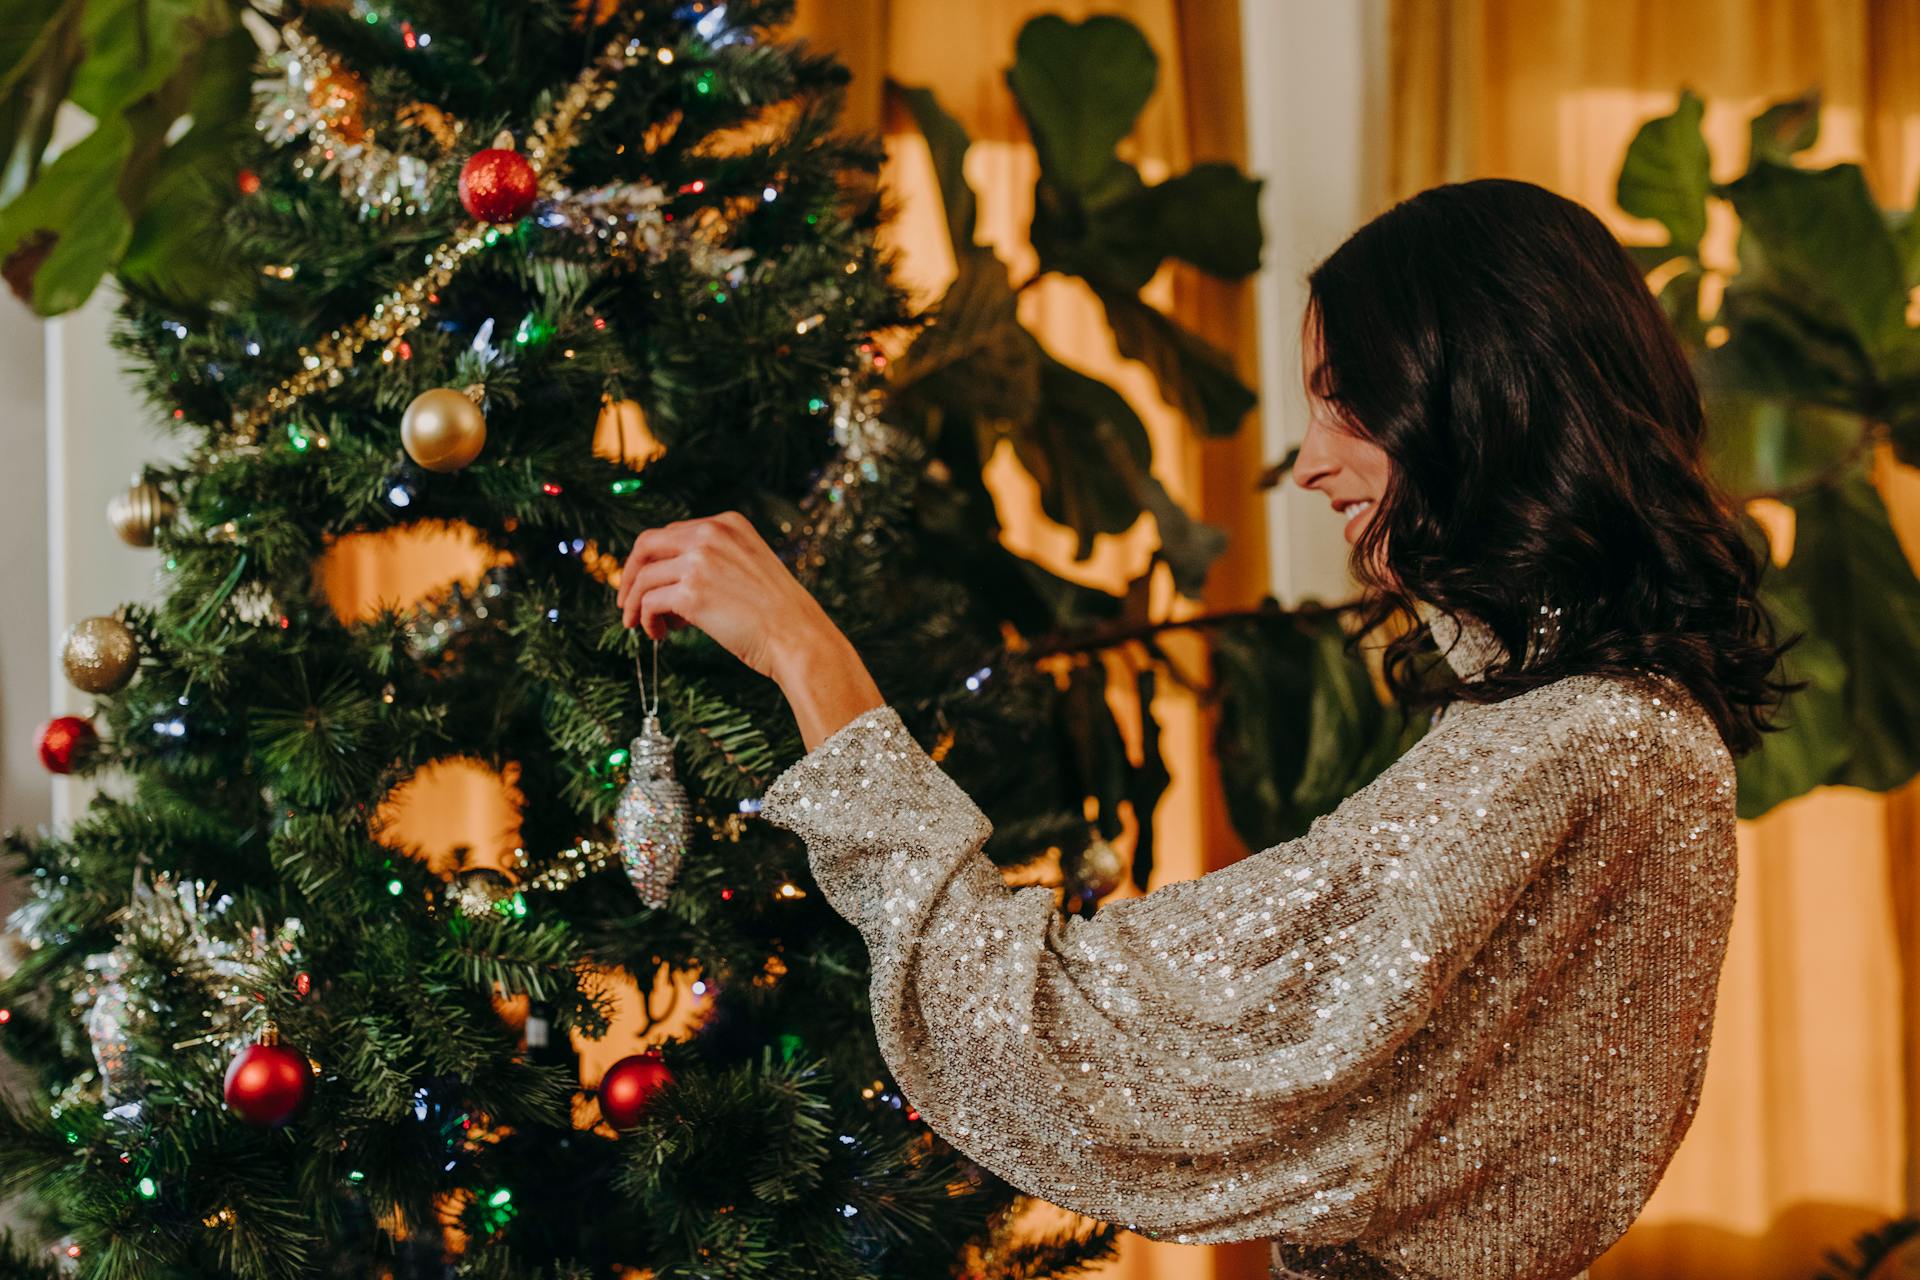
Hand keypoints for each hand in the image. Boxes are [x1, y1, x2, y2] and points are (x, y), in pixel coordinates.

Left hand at [615, 511, 833, 681]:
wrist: (798, 637)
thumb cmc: (778, 613)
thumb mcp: (749, 566)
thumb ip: (714, 561)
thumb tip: (667, 580)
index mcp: (728, 522)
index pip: (672, 532)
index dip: (654, 560)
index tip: (649, 583)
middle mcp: (711, 533)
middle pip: (647, 545)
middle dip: (631, 574)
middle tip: (626, 603)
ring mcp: (699, 561)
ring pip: (643, 577)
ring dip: (636, 605)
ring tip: (642, 627)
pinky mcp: (691, 592)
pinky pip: (648, 602)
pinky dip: (646, 620)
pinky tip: (659, 634)